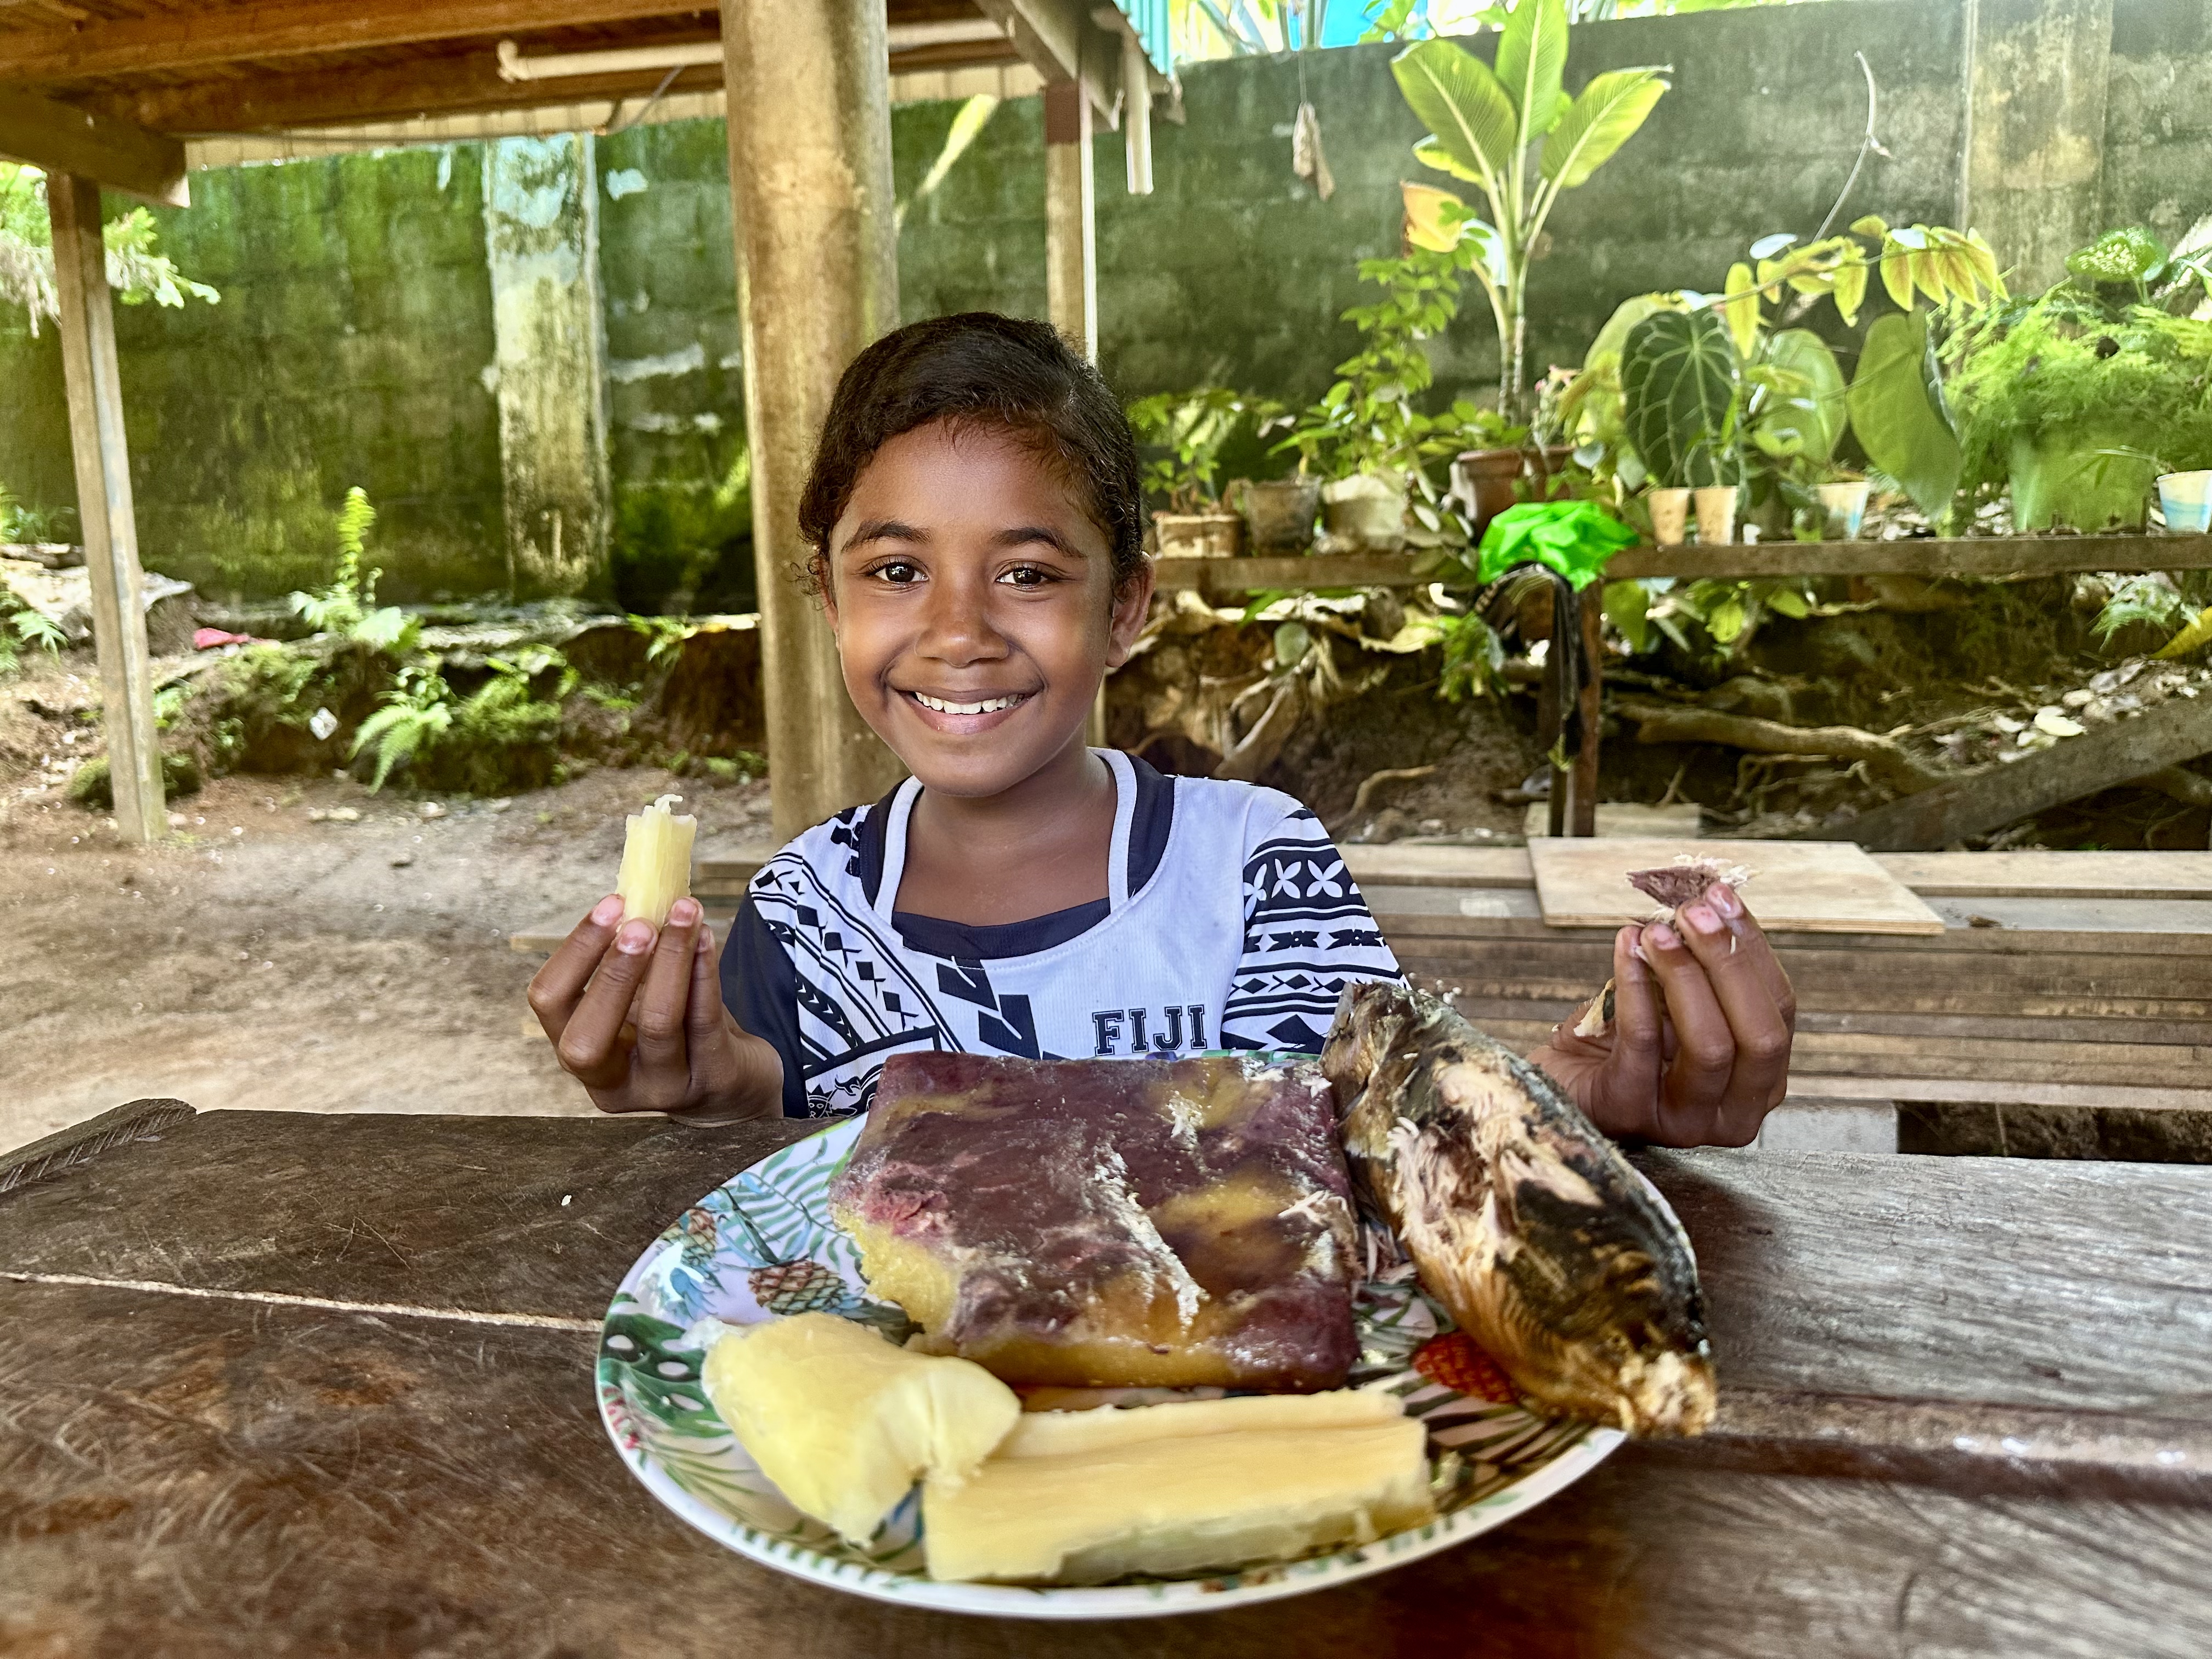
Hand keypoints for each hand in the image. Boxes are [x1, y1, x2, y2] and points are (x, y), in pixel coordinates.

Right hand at [528, 895, 781, 1120]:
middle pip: (587, 1038)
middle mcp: (610, 1084)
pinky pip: (703, 1021)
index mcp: (578, 1054)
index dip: (575, 952)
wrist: (736, 1082)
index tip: (612, 904)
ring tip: (686, 911)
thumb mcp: (639, 999)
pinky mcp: (711, 1082)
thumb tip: (635, 894)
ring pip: (658, 1024)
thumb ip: (628, 962)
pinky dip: (705, 972)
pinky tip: (706, 936)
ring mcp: (662, 1090)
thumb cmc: (677, 1029)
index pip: (549, 1004)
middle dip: (613, 973)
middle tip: (640, 922)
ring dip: (671, 958)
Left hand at [1526, 881, 1795, 1147]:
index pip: (1779, 1010)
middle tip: (1693, 913)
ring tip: (1655, 931)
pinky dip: (1636, 987)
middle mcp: (1735, 1113)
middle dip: (1729, 963)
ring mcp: (1686, 1123)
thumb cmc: (1621, 1045)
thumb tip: (1709, 903)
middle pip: (1760, 1035)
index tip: (1721, 897)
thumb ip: (1700, 967)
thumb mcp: (1672, 1005)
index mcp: (1759, 1082)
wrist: (1559, 1086)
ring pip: (1711, 1045)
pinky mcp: (1632, 1113)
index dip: (1752, 949)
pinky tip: (1626, 948)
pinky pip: (1643, 1043)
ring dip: (1685, 974)